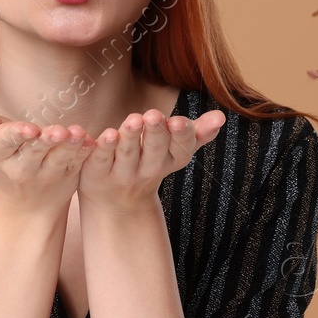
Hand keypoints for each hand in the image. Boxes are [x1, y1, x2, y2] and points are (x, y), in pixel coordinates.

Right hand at [0, 88, 95, 216]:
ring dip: (68, 146)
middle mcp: (19, 169)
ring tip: (76, 133)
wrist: (23, 201)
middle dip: (46, 140)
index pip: (3, 143)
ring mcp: (45, 175)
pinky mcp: (67, 176)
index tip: (29, 128)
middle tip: (58, 131)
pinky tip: (90, 141)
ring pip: (58, 159)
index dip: (16, 135)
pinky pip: (76, 164)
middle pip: (34, 151)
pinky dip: (83, 153)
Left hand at [78, 108, 225, 211]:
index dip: (180, 136)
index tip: (180, 121)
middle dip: (155, 133)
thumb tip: (221, 116)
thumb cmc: (149, 163)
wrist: (116, 202)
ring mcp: (122, 173)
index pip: (180, 149)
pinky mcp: (97, 173)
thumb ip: (197, 133)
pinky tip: (107, 134)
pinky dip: (104, 148)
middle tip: (154, 115)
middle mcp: (147, 169)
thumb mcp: (174, 150)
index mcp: (168, 160)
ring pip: (127, 154)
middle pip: (154, 150)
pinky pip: (101, 159)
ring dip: (131, 137)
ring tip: (133, 119)